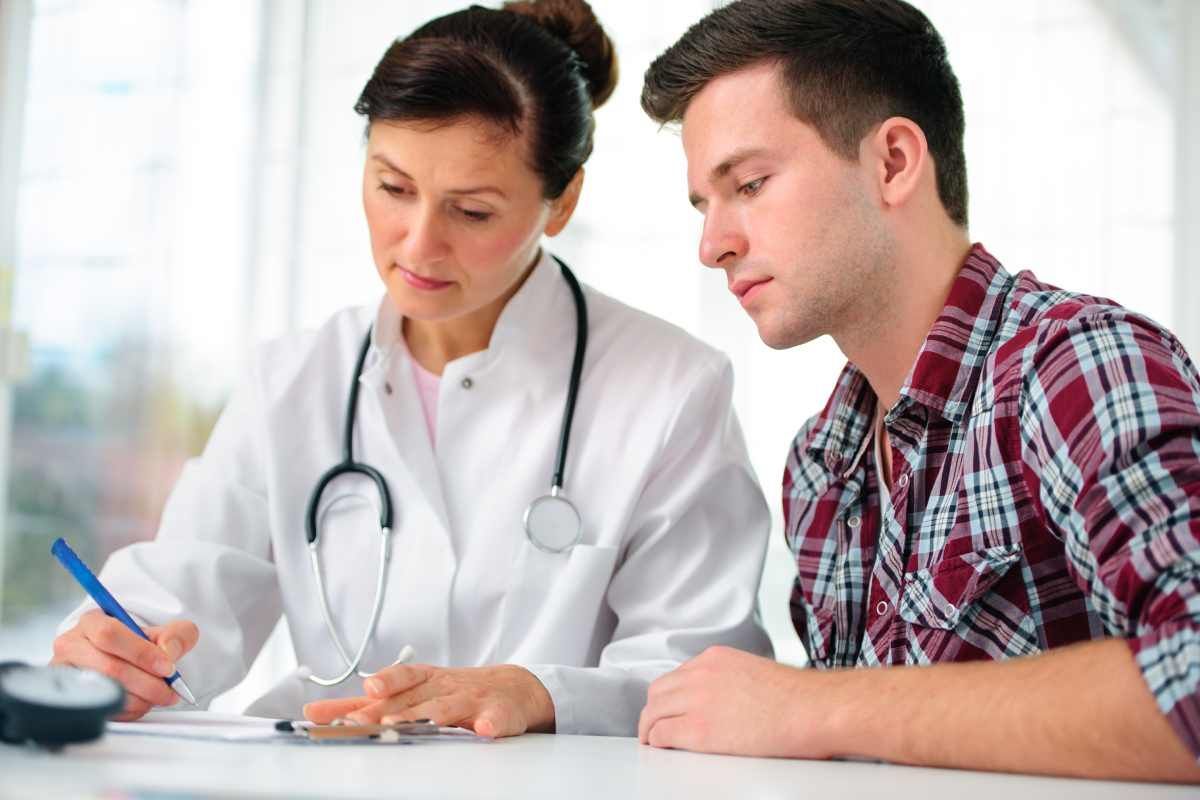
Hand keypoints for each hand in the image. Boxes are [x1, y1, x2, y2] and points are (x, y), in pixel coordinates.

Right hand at [51, 610, 199, 720]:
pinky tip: (143, 702)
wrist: (125, 659)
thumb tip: (168, 652)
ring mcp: (68, 675)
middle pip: (109, 668)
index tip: (168, 667)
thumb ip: (177, 635)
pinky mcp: (73, 700)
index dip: (142, 653)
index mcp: (92, 622)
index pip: (109, 634)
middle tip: (170, 690)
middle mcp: (72, 647)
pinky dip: (131, 710)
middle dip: (147, 683)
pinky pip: (104, 710)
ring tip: (159, 695)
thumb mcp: (166, 631)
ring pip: (106, 692)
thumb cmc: (141, 643)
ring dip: (141, 699)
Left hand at [302, 664, 554, 737]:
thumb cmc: (451, 691)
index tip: (367, 690)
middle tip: (374, 723)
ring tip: (421, 724)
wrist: (510, 688)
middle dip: (395, 710)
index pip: (399, 680)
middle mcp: (445, 687)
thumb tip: (313, 713)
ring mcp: (472, 700)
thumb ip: (363, 705)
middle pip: (418, 699)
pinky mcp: (499, 713)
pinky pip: (496, 719)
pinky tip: (483, 730)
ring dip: (435, 715)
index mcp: (423, 680)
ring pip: (452, 707)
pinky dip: (490, 724)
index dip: (384, 684)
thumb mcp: (408, 692)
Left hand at [638, 646, 836, 757]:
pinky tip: (661, 747)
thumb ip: (732, 680)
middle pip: (659, 691)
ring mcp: (698, 700)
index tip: (670, 707)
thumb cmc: (799, 698)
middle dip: (654, 709)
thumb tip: (725, 699)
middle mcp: (701, 674)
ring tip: (654, 739)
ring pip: (654, 711)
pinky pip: (663, 733)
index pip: (677, 675)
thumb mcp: (756, 673)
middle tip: (654, 725)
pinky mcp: (699, 729)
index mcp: (716, 658)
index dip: (670, 695)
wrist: (813, 709)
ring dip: (650, 726)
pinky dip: (657, 741)